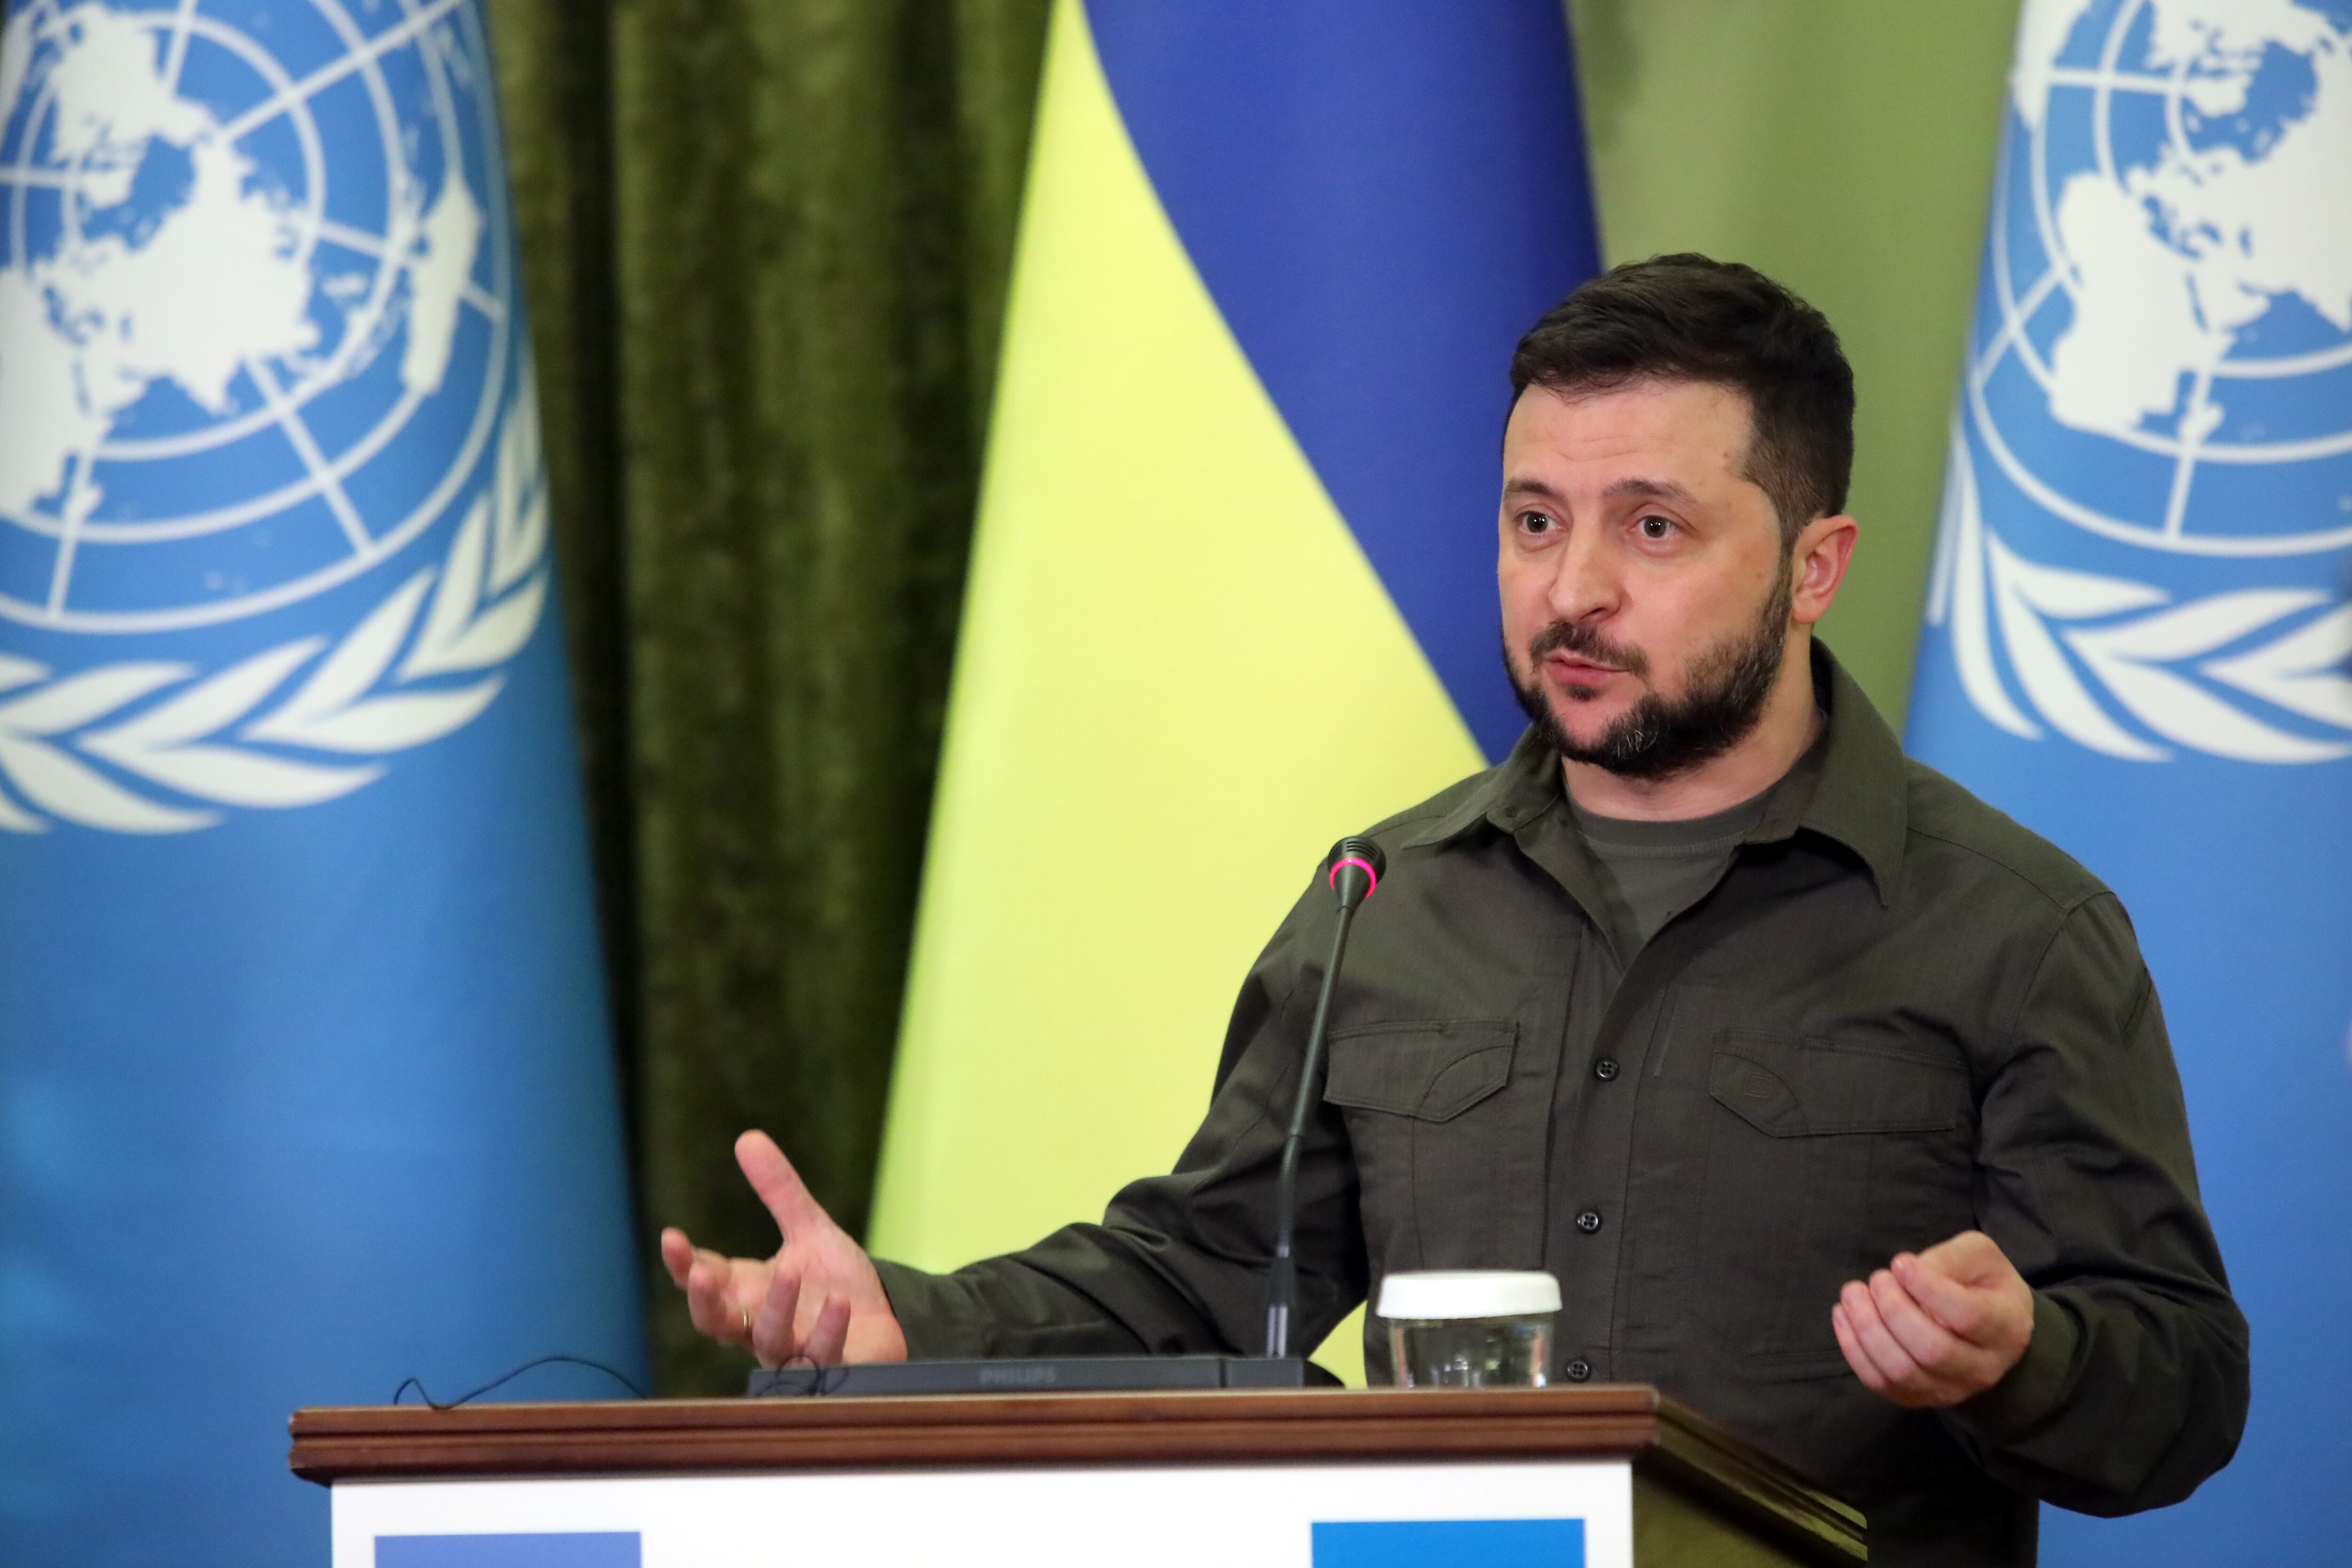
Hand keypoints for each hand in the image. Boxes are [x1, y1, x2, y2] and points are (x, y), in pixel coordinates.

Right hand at [659, 1130, 908, 1367]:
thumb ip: (779, 1191)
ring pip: (769, 1337)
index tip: (672, 1238)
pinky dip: (828, 1331)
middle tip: (697, 1276)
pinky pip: (823, 1355)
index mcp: (748, 1290)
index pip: (704, 1278)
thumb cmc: (834, 1280)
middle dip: (704, 1301)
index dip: (683, 1263)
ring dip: (776, 1306)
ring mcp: (793, 1350)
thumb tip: (747, 1137)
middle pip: (716, 1322)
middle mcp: (760, 1324)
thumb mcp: (809, 1229)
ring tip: (790, 1271)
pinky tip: (838, 1304)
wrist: (883, 1319)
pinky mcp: (830, 1367)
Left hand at [1831, 1230, 2032, 1408]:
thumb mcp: (1979, 1256)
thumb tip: (1905, 1271)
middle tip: (1877, 1278)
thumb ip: (1949, 1258)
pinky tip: (1843, 1315)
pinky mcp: (1919, 1397)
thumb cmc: (1981, 1283)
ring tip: (1853, 1293)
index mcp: (2006, 1327)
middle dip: (1893, 1310)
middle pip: (1932, 1349)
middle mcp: (1983, 1367)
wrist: (1987, 1328)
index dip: (1928, 1288)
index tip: (1900, 1263)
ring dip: (1867, 1329)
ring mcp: (1951, 1389)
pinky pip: (1881, 1383)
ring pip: (1902, 1371)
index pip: (1967, 1316)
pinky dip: (1854, 1350)